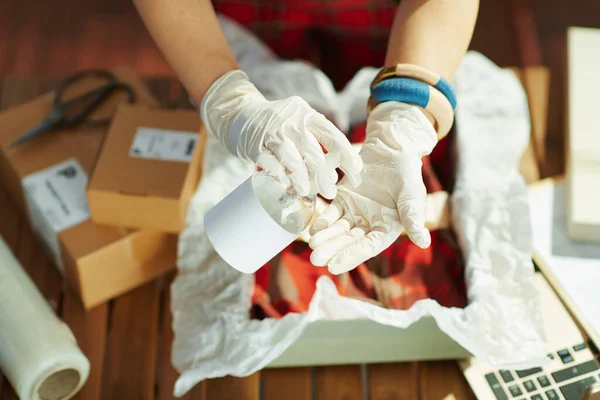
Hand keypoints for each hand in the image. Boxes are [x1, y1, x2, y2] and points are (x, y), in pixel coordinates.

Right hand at [200, 70, 361, 198]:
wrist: (238, 112)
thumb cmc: (276, 124)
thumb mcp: (298, 121)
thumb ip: (315, 141)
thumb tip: (336, 173)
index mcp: (306, 114)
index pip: (332, 134)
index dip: (347, 154)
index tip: (357, 172)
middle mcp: (290, 121)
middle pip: (312, 150)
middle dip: (324, 173)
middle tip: (332, 191)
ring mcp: (271, 133)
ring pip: (291, 158)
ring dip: (302, 178)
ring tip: (310, 192)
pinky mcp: (254, 145)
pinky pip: (269, 163)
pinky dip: (279, 175)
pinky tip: (287, 186)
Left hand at [308, 102, 436, 273]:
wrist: (391, 149)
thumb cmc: (406, 172)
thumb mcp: (412, 194)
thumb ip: (413, 218)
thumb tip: (424, 242)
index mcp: (387, 229)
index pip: (368, 247)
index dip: (351, 256)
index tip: (333, 266)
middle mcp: (369, 225)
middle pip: (349, 241)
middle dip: (333, 250)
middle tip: (315, 259)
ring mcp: (355, 214)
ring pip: (338, 230)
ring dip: (325, 238)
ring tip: (311, 245)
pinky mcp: (343, 201)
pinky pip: (331, 213)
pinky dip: (322, 221)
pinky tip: (313, 228)